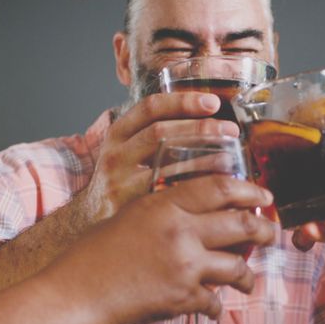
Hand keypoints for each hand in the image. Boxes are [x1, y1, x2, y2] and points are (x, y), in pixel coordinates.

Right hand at [47, 175, 277, 323]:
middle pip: (241, 223)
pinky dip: (216, 307)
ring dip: (247, 276)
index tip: (264, 196)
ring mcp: (185, 266)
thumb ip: (165, 211)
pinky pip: (214, 302)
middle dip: (263, 230)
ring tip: (247, 281)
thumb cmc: (94, 256)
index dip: (249, 191)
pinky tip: (212, 308)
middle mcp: (180, 231)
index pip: (219, 188)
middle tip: (270, 234)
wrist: (78, 295)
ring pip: (237, 266)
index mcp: (164, 204)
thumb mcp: (130, 216)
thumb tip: (197, 214)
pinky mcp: (183, 298)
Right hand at [70, 92, 239, 223]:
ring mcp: (120, 184)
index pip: (149, 107)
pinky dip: (194, 192)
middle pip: (159, 133)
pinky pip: (167, 197)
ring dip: (204, 160)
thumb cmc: (121, 181)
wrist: (93, 222)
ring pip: (165, 166)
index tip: (213, 102)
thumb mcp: (129, 151)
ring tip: (232, 158)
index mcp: (117, 134)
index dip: (182, 101)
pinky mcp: (129, 210)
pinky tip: (217, 191)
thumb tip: (210, 119)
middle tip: (231, 130)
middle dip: (200, 128)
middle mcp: (115, 156)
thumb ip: (157, 135)